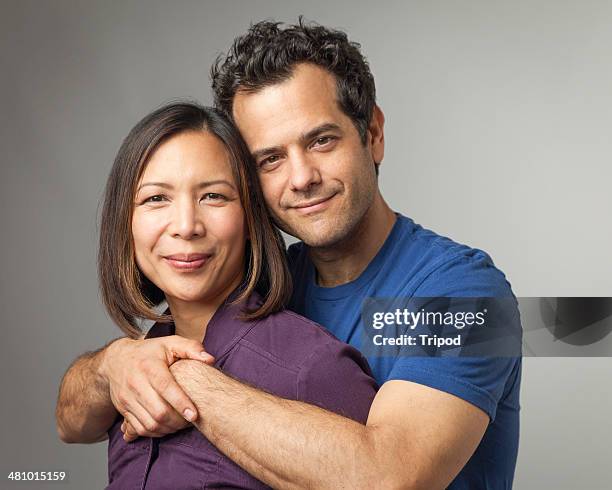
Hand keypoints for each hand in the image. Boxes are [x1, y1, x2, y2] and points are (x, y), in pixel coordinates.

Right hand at [100, 335, 214, 440]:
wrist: (117, 359)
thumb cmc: (150, 351)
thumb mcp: (171, 343)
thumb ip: (192, 348)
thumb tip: (210, 360)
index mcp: (149, 366)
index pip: (165, 387)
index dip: (181, 403)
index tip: (194, 415)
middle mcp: (135, 383)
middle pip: (158, 411)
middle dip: (178, 421)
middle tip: (191, 420)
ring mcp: (127, 398)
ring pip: (149, 424)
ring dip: (168, 429)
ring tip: (181, 424)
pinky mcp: (122, 409)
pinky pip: (139, 428)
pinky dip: (155, 433)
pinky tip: (166, 427)